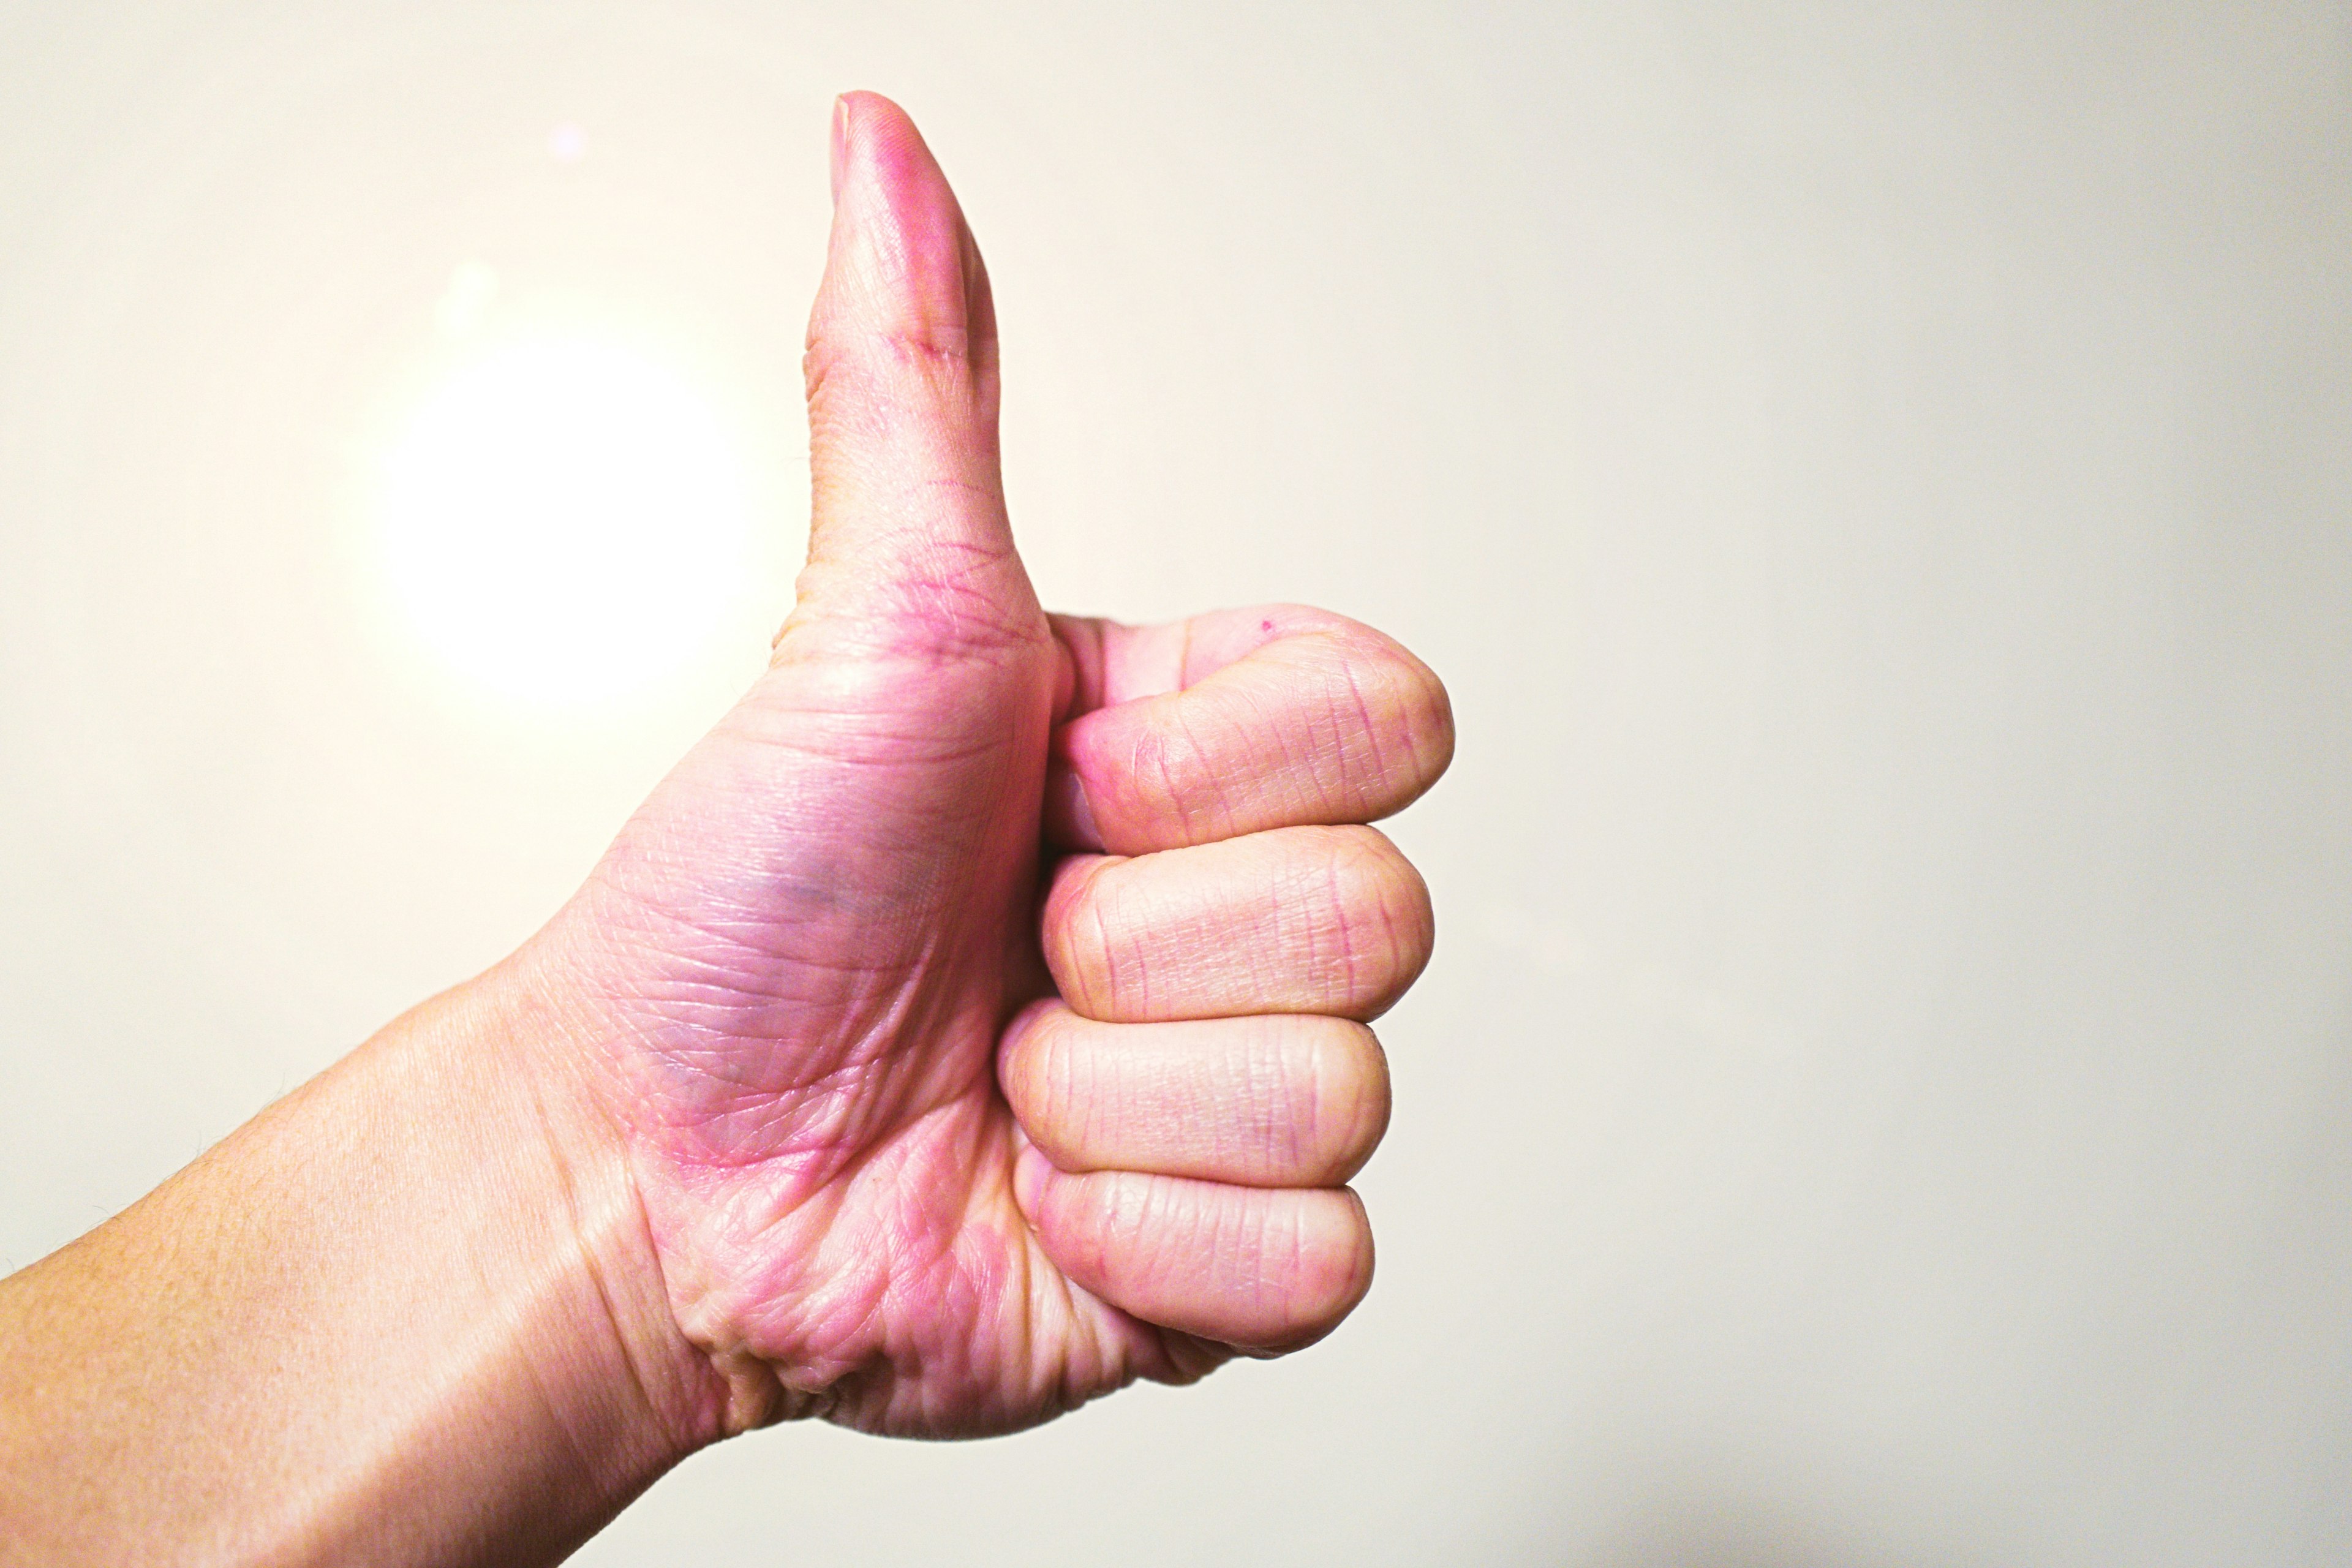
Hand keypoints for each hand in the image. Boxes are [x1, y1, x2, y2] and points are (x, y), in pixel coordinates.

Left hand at [519, 92, 1452, 1439]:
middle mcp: (1249, 922)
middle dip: (1130, 944)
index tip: (1048, 785)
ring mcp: (1251, 1098)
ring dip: (1107, 1097)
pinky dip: (1137, 1238)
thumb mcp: (867, 619)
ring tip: (993, 1082)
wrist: (653, 1163)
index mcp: (1208, 761)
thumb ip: (918, 379)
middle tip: (999, 949)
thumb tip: (881, 139)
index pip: (1392, 720)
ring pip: (1338, 1088)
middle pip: (1378, 916)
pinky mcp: (1234, 1267)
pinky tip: (1033, 1201)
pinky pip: (1311, 1255)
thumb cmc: (743, 899)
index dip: (1206, 767)